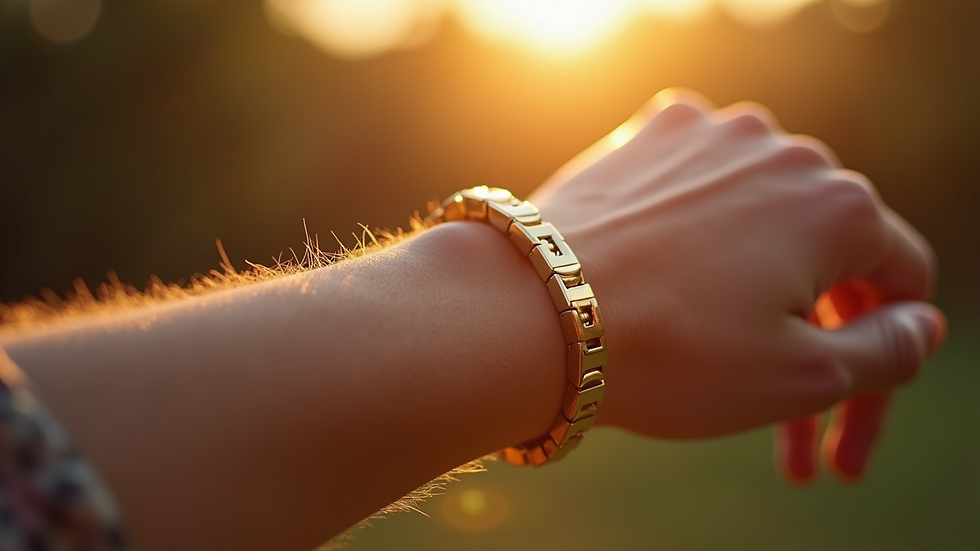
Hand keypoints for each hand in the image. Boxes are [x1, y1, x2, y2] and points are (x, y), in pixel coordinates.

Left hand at [529, 89, 945, 482]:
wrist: (534, 313)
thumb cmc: (670, 354)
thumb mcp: (803, 377)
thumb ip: (888, 351)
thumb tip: (917, 322)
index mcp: (838, 204)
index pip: (898, 282)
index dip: (882, 364)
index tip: (836, 440)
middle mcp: (781, 149)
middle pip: (826, 252)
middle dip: (813, 341)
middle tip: (785, 431)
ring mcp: (709, 135)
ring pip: (761, 223)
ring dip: (756, 293)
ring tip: (719, 360)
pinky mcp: (649, 137)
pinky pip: (701, 192)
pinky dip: (702, 243)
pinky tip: (677, 287)